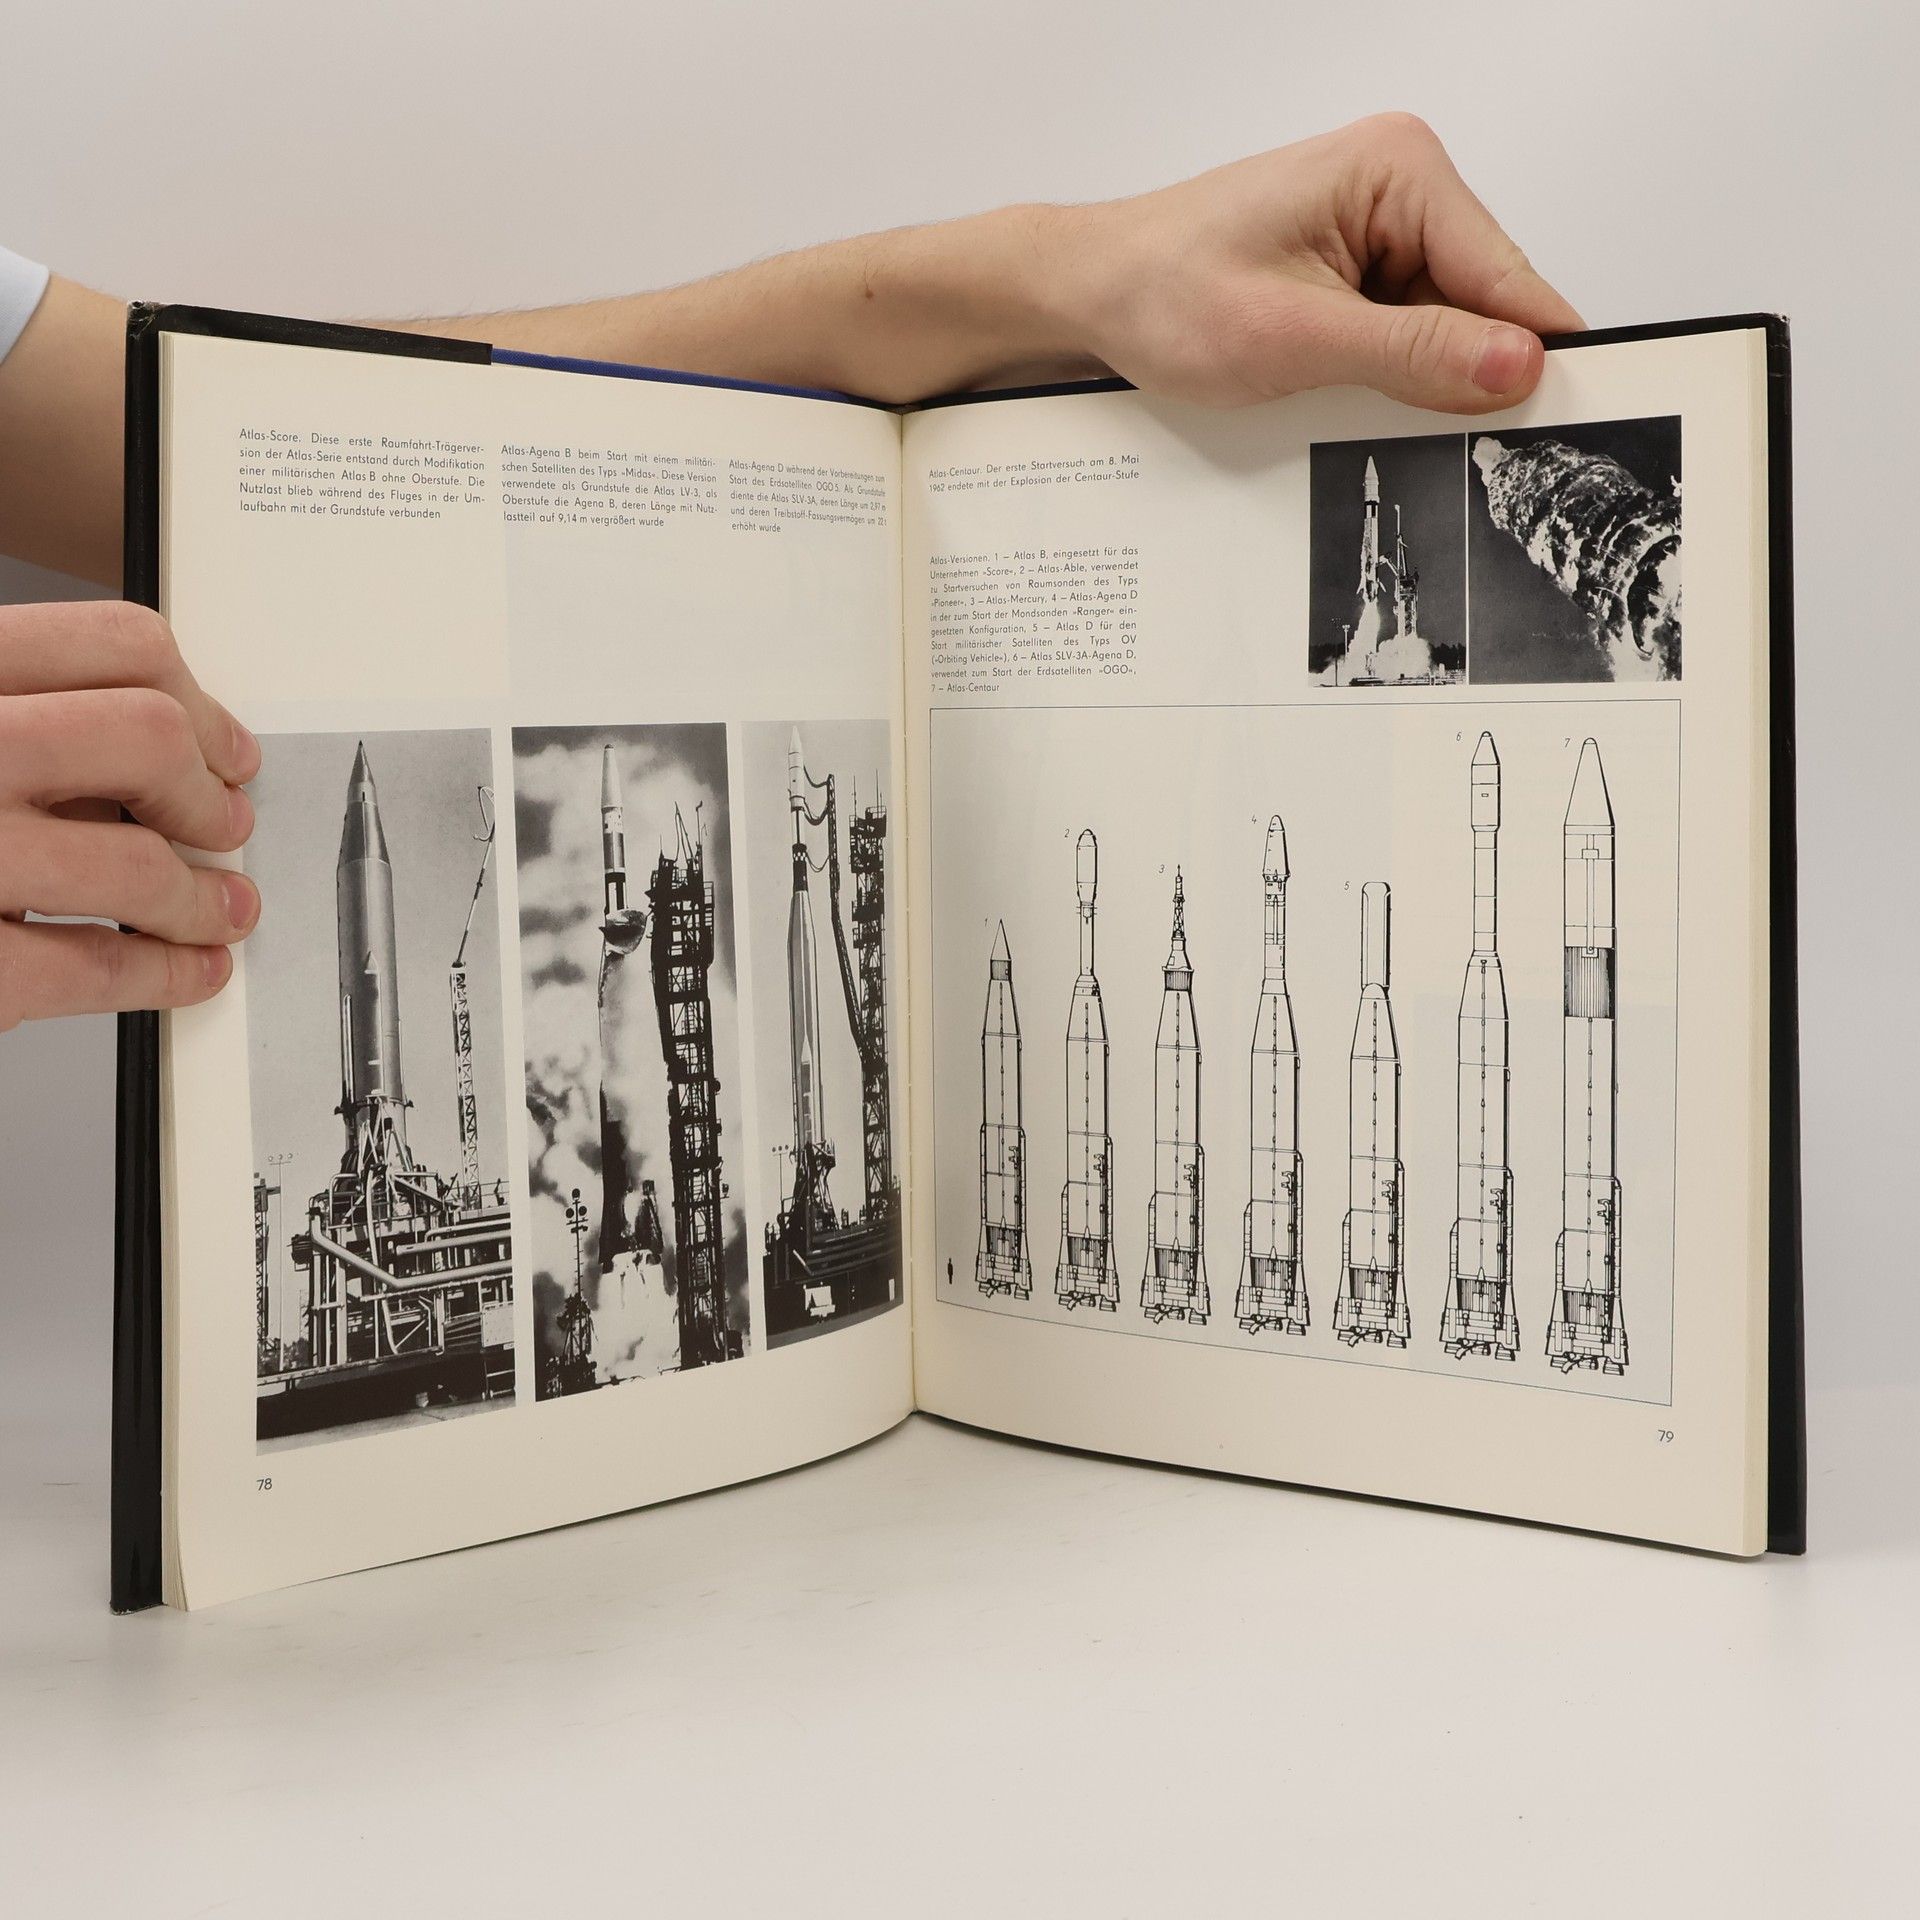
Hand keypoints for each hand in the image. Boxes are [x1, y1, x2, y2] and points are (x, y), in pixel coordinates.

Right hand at [0, 601, 259, 1029]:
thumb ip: (33, 720)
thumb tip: (169, 754)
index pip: (114, 642)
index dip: (197, 702)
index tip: (227, 748)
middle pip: (146, 737)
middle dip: (209, 795)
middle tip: (228, 826)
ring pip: (138, 859)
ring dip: (205, 897)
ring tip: (226, 909)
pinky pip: (94, 962)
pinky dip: (165, 972)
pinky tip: (190, 969)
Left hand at [1053, 113, 1585, 412]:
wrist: (1090, 294)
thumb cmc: (1162, 292)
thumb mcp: (1296, 338)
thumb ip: (1414, 353)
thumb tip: (1517, 366)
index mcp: (1399, 170)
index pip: (1506, 274)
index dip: (1529, 356)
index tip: (1558, 421)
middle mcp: (1399, 186)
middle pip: (1482, 306)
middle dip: (1459, 374)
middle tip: (1423, 435)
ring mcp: (1377, 230)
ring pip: (1443, 331)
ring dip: (1410, 380)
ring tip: (1340, 395)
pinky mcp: (1353, 272)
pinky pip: (1401, 337)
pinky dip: (1380, 377)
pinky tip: (1333, 389)